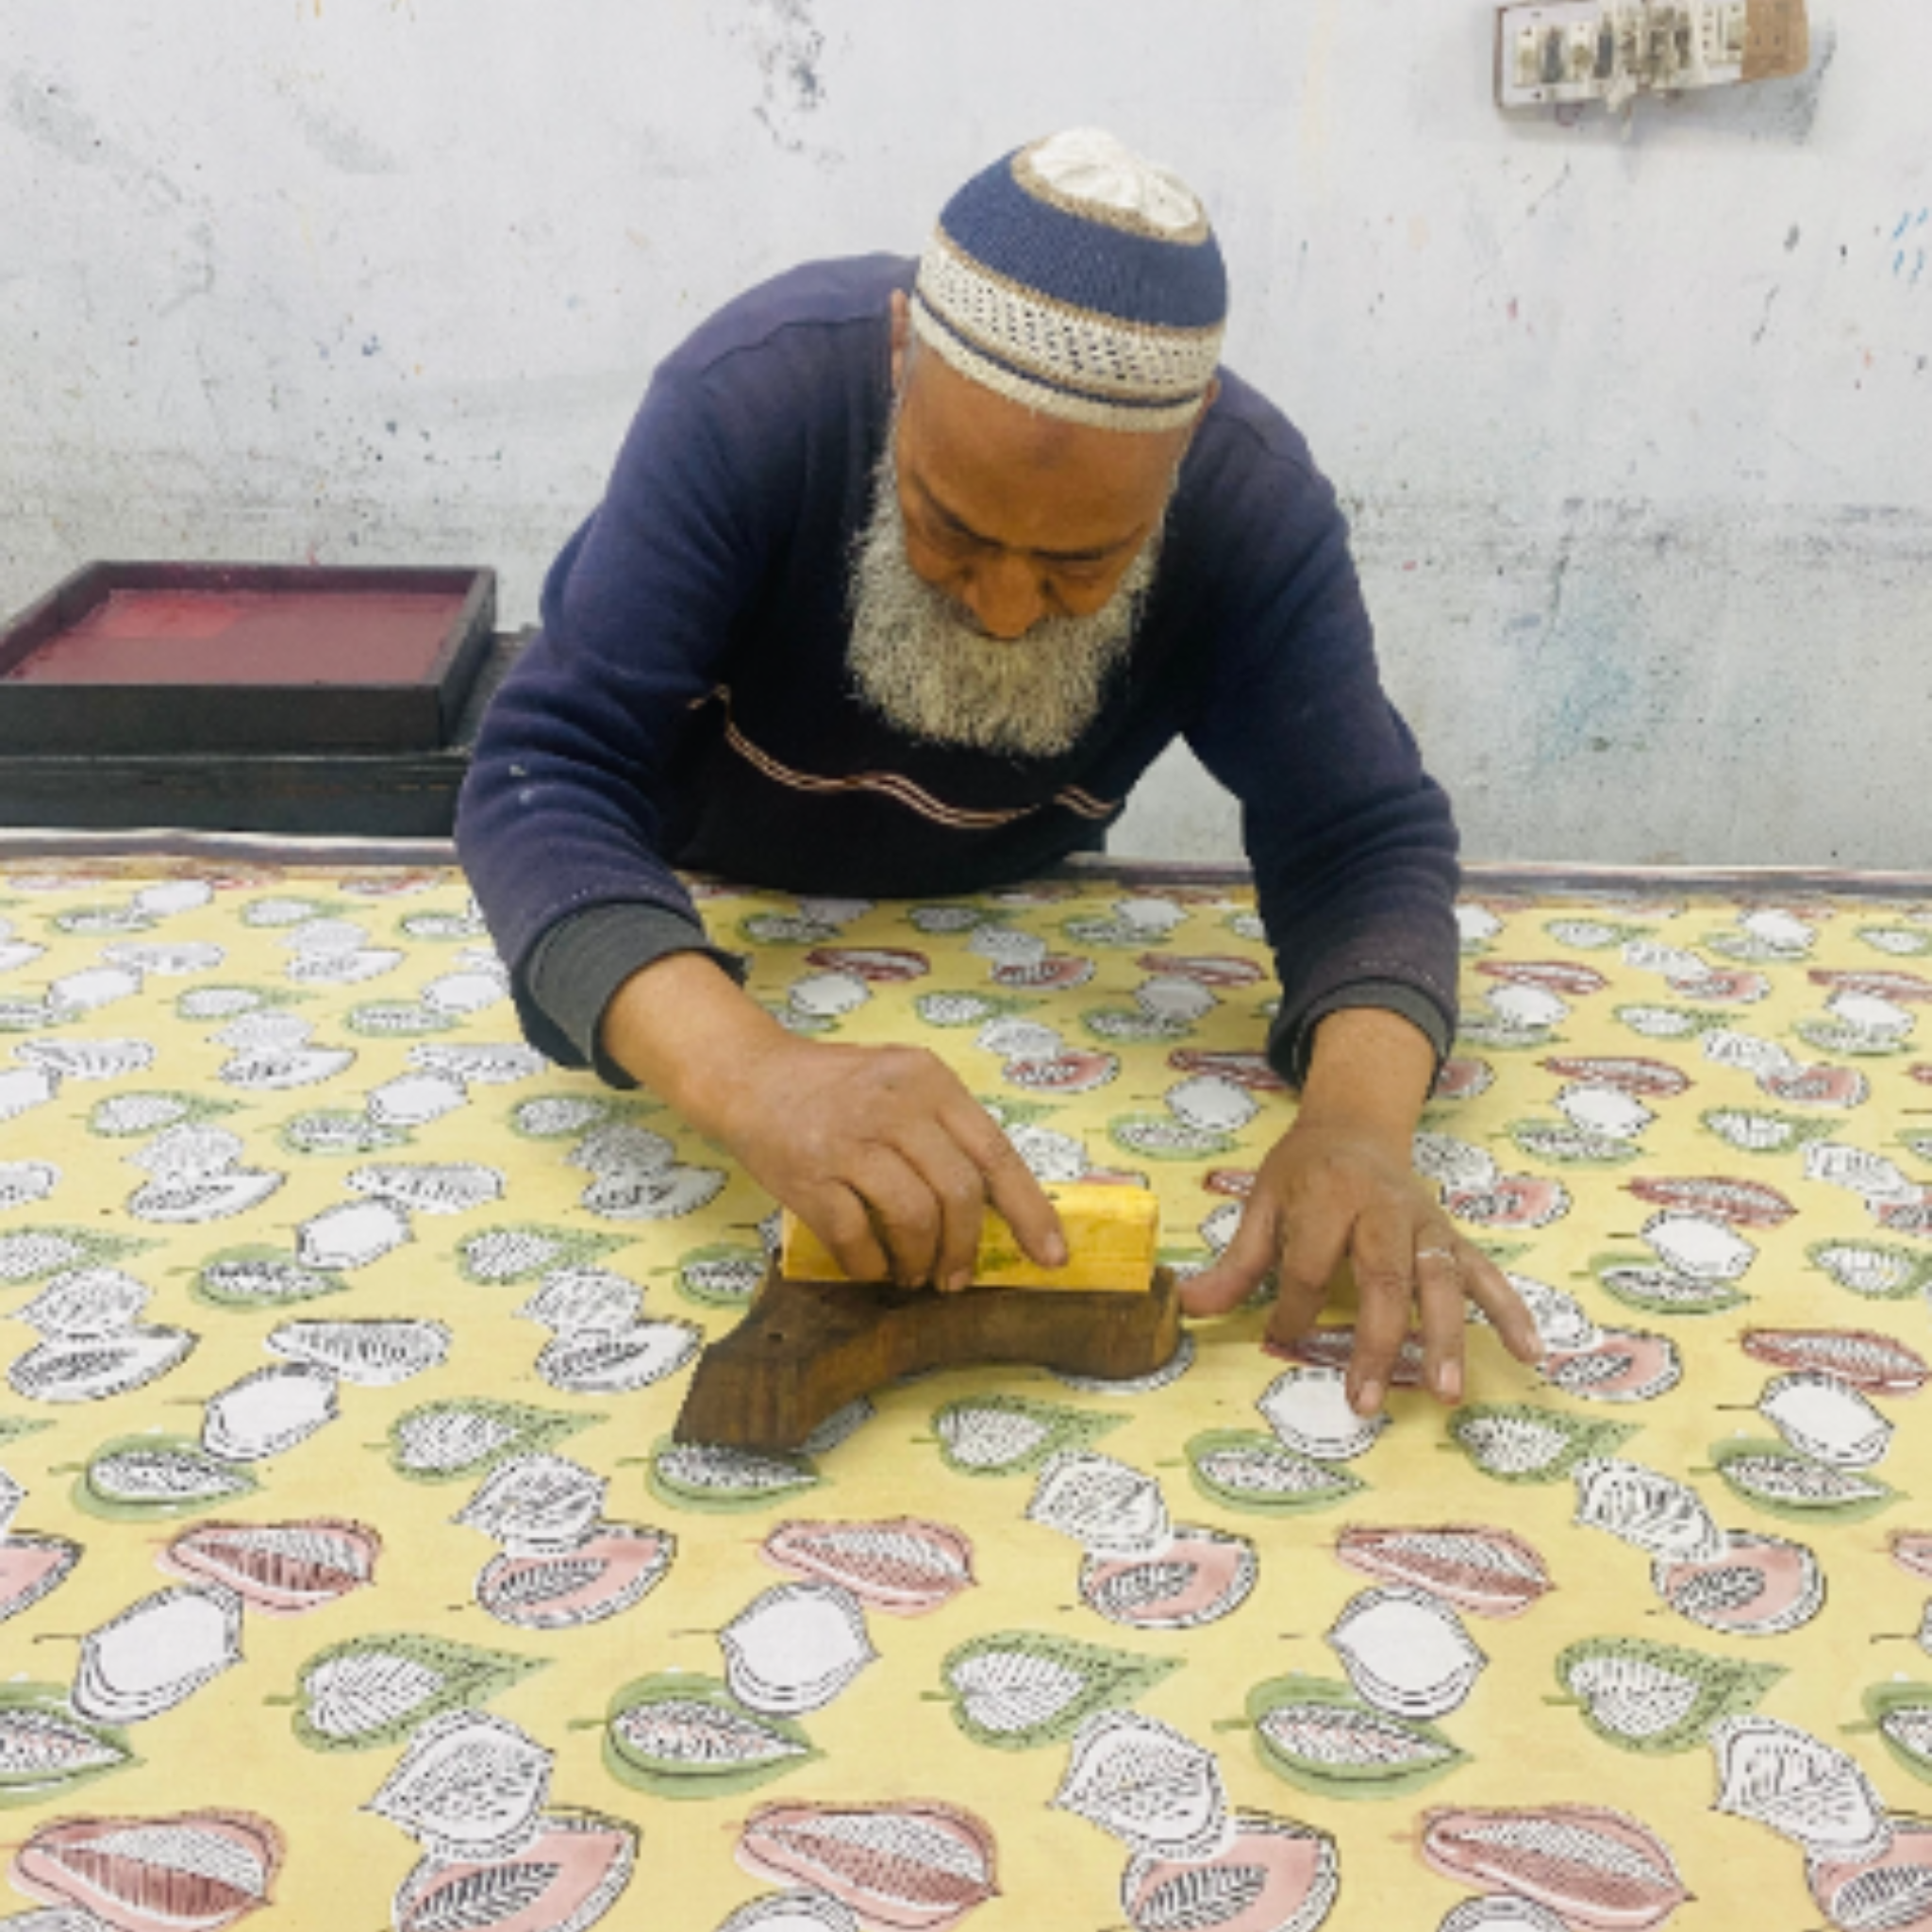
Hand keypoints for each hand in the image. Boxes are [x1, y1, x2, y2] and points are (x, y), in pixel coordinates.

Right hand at [708, 1033, 1065, 1289]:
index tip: (1050, 1256)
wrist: (749, 1076)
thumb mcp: (901, 1081)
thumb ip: (945, 1129)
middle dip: (966, 1248)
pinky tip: (870, 1267)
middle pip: (959, 1192)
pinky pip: (855, 1237)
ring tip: (915, 1274)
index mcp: (930, 1082)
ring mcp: (850, 1140)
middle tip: (957, 1277)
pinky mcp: (808, 1174)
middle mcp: (896, 1106)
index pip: (996, 1154)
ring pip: (913, 1218)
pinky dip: (870, 1265)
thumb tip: (994, 1205)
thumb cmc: (837, 1087)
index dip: (1030, 1211)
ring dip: (921, 1260)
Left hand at [1180, 1115, 1541, 1412]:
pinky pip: (1485, 1273)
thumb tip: (1189, 1307)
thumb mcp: (1262, 1202)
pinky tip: (1530, 1351)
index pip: (1309, 1263)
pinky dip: (1511, 1310)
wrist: (1357, 1124)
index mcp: (1327, 1195)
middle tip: (1365, 1400)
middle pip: (1383, 1278)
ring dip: (1446, 1338)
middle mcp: (1382, 1209)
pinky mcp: (1452, 1237)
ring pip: (1440, 1281)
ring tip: (1445, 1392)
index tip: (1282, 1339)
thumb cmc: (1305, 1171)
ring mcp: (1425, 1224)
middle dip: (1377, 1342)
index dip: (1294, 1307)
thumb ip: (1235, 1261)